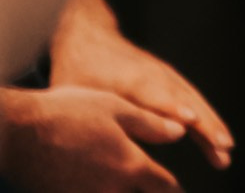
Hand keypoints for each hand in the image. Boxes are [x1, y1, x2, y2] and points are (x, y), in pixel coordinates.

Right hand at [0, 86, 184, 192]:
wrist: (16, 132)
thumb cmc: (66, 113)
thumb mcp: (116, 108)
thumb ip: (152, 124)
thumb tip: (180, 132)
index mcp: (130, 166)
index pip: (164, 187)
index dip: (173, 188)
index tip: (175, 189)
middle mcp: (109, 190)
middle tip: (153, 189)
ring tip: (126, 185)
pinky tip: (98, 185)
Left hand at [49, 13, 231, 170]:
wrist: (90, 37)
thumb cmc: (79, 71)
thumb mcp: (81, 95)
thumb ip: (108, 116)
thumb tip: (124, 148)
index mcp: (130, 79)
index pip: (154, 94)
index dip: (171, 108)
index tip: (190, 120)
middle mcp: (155, 76)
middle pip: (184, 101)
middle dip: (204, 124)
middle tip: (222, 147)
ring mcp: (166, 76)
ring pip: (194, 102)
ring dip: (212, 125)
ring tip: (226, 148)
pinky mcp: (171, 80)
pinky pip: (194, 100)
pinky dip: (208, 118)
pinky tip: (217, 136)